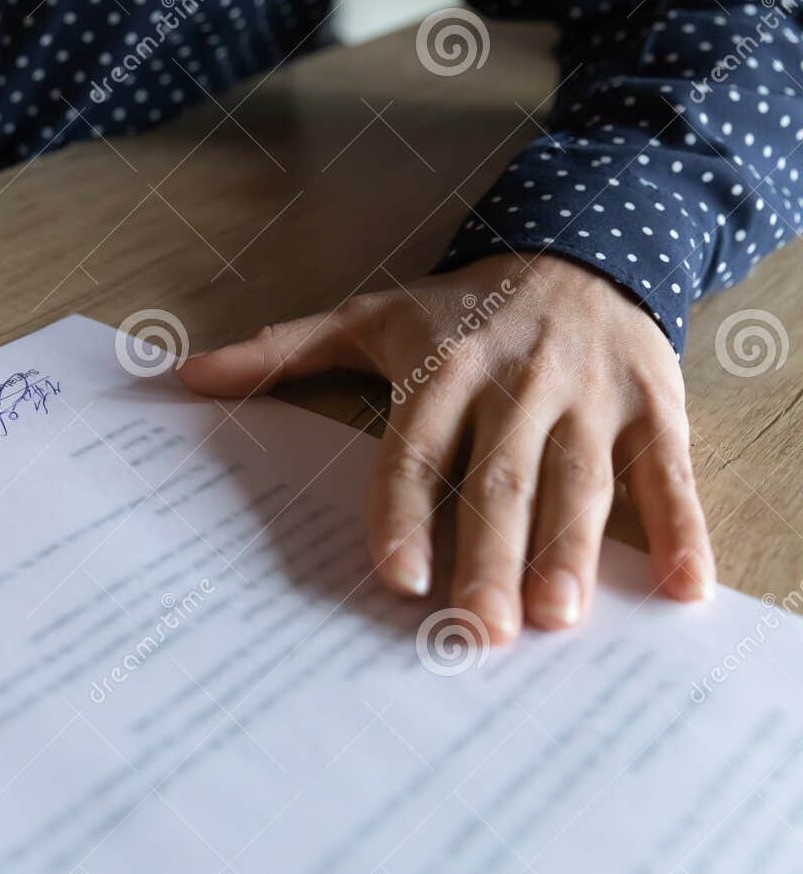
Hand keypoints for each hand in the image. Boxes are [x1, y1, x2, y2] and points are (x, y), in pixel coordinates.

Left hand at [177, 254, 713, 641]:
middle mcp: (516, 384)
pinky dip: (682, 528)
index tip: (397, 577)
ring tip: (559, 618)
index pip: (417, 450)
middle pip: (500, 479)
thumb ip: (283, 351)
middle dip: (491, 554)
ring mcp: (590, 398)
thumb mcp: (372, 316)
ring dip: (573, 550)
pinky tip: (686, 588)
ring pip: (581, 480)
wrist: (585, 244)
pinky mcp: (655, 406)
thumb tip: (186, 375)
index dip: (404, 512)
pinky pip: (669, 473)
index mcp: (443, 369)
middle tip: (480, 630)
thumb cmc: (461, 307)